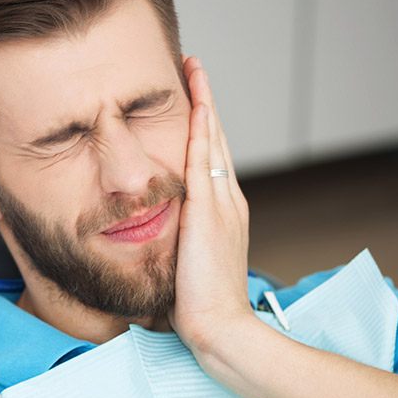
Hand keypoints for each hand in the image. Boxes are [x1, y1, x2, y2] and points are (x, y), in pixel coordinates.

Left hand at [168, 56, 252, 355]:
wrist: (221, 328)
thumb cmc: (203, 303)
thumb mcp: (193, 262)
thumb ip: (186, 240)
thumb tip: (168, 232)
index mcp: (224, 213)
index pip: (213, 160)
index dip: (204, 127)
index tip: (195, 102)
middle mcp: (228, 201)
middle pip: (217, 141)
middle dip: (206, 103)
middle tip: (196, 69)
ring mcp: (223, 205)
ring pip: (213, 143)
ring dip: (204, 104)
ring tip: (196, 71)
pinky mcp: (210, 213)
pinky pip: (205, 162)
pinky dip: (202, 131)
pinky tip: (197, 106)